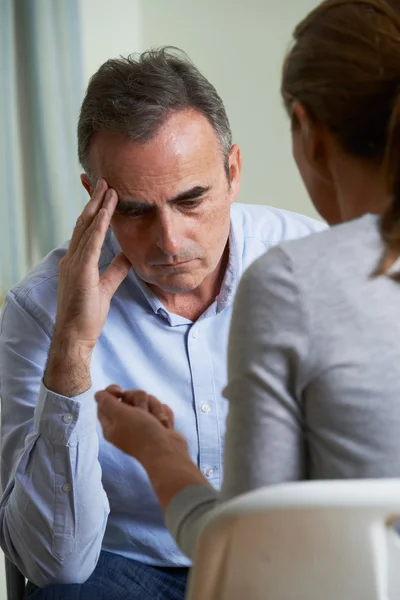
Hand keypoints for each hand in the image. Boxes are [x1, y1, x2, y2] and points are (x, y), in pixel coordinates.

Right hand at [44, 180, 130, 395]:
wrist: (75, 336)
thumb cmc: (88, 315)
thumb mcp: (106, 286)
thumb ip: (115, 269)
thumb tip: (128, 254)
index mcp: (76, 262)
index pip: (86, 231)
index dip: (95, 212)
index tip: (104, 195)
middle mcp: (72, 259)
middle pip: (84, 223)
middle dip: (95, 201)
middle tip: (105, 181)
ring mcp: (74, 264)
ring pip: (87, 229)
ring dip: (99, 208)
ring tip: (109, 188)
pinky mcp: (80, 272)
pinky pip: (91, 244)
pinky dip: (99, 226)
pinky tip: (107, 212)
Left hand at [95, 386, 187, 464]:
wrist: (168, 452)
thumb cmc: (141, 433)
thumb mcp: (119, 414)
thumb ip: (106, 401)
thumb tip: (99, 394)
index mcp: (111, 424)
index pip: (105, 401)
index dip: (112, 392)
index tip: (120, 391)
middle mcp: (126, 423)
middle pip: (129, 396)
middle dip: (139, 400)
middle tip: (142, 412)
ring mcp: (143, 424)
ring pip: (148, 400)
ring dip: (154, 408)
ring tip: (157, 422)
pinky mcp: (158, 424)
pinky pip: (160, 408)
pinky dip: (163, 414)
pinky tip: (164, 425)